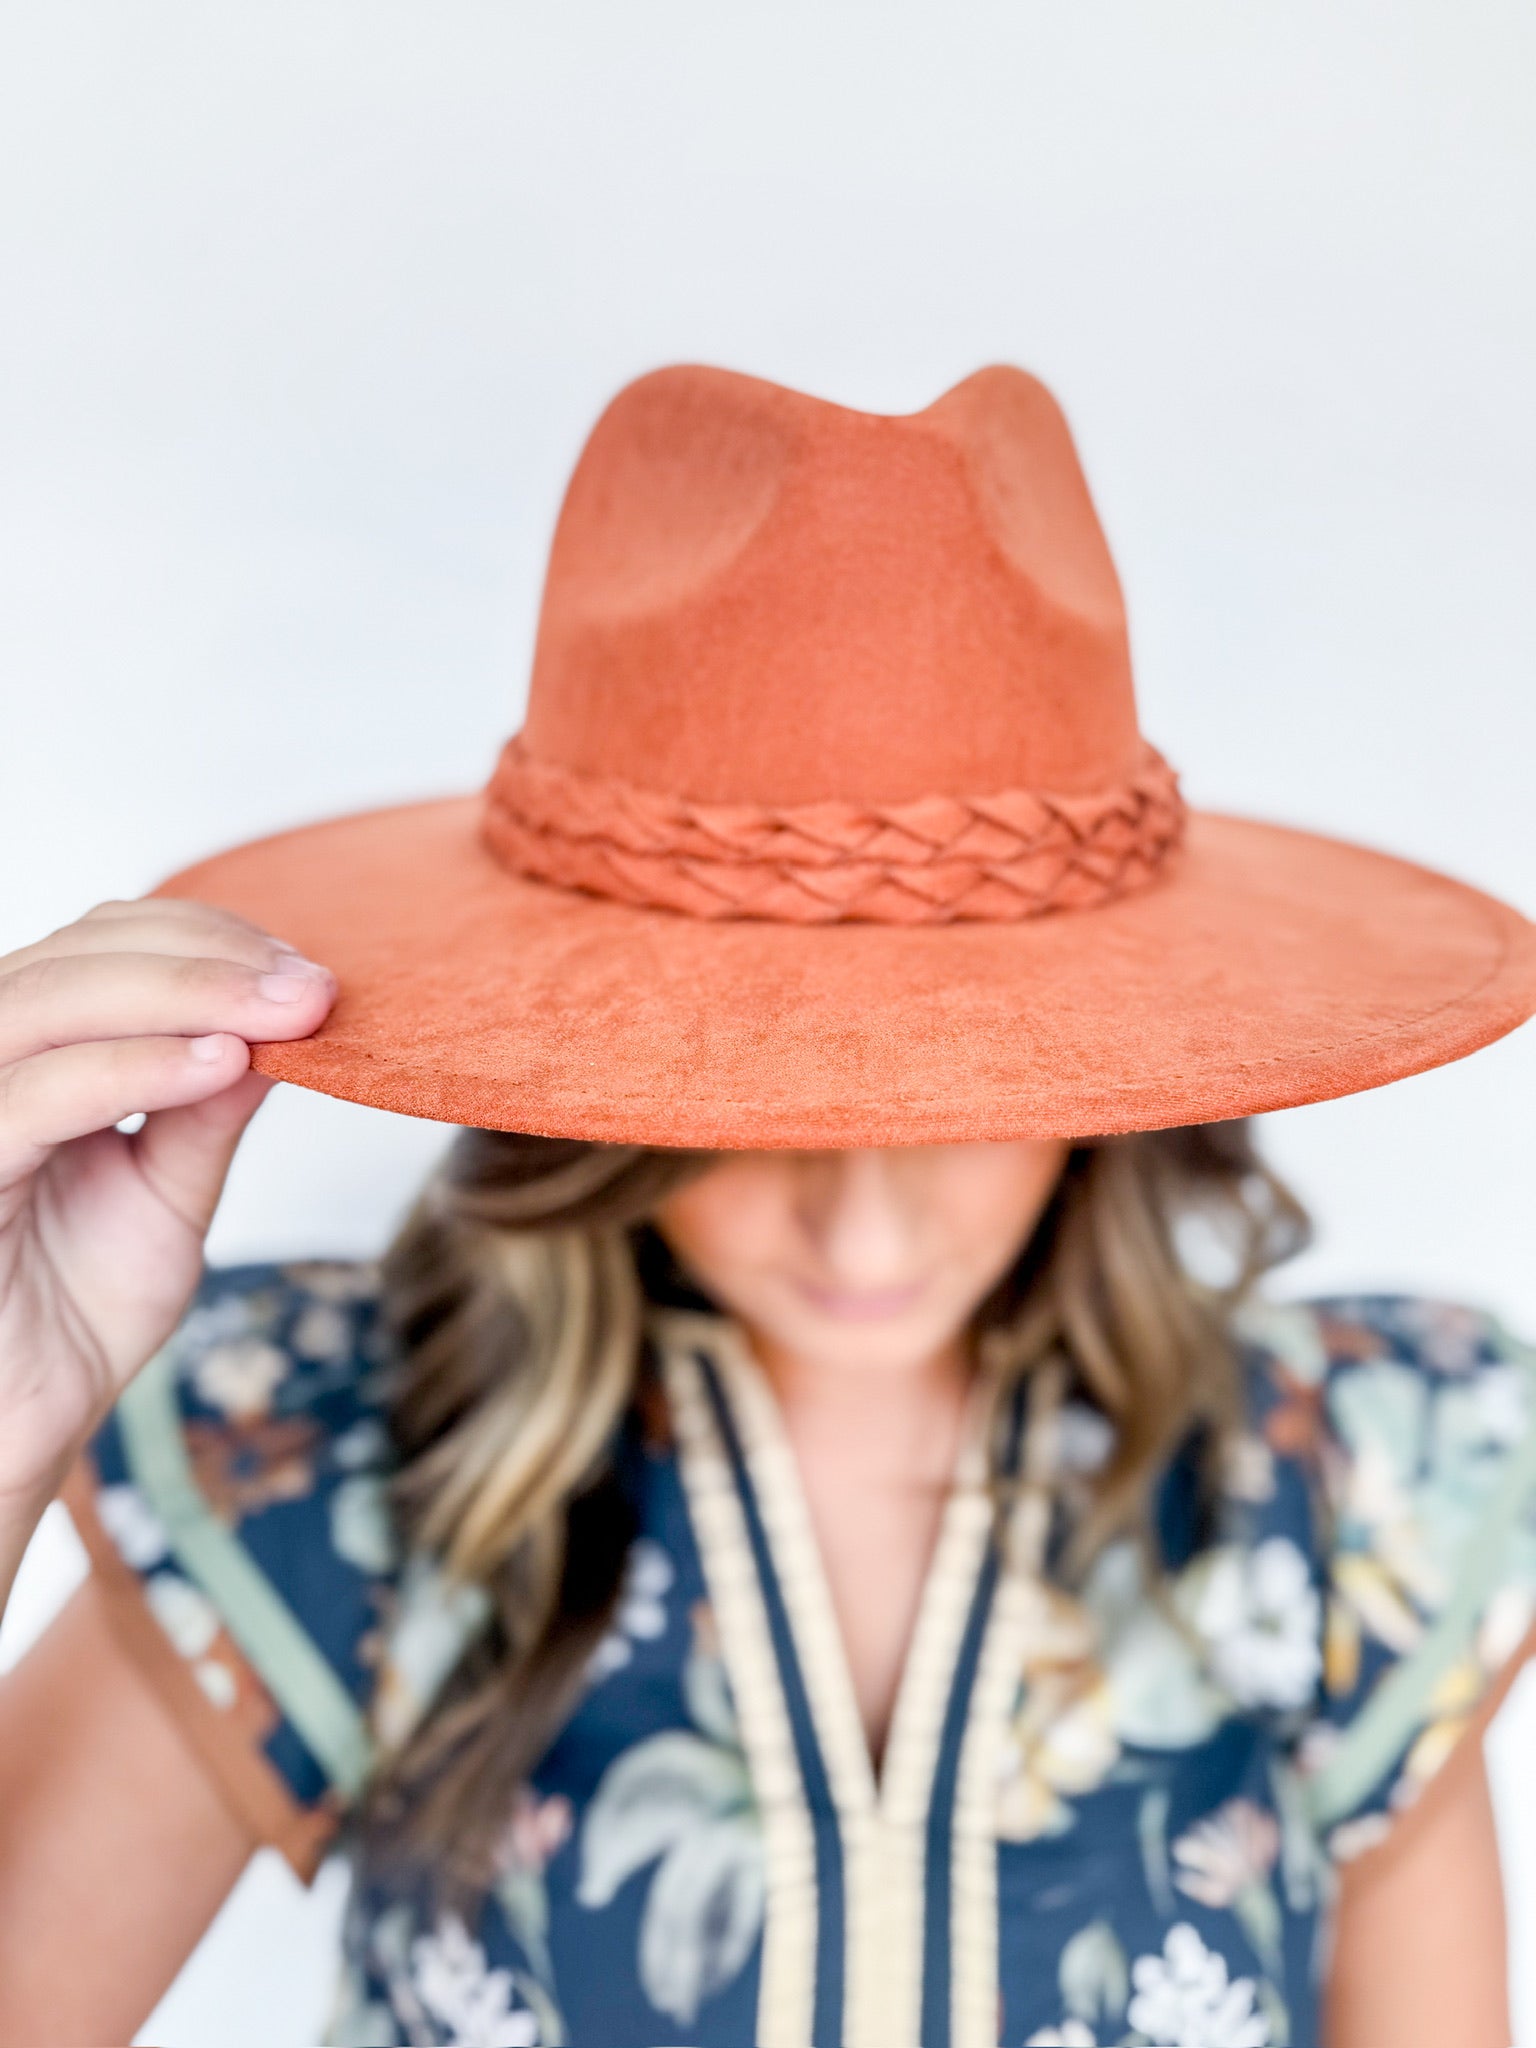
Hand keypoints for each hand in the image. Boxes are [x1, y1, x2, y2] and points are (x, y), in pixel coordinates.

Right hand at [0, 899, 335, 1528]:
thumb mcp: (168, 1193)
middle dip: (213, 960)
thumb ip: (208, 1106)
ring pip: (52, 999)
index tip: (311, 976)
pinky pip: (35, 1095)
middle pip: (82, 953)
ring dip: (186, 995)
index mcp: (27, 1054)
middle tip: (314, 990)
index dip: (211, 943)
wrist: (15, 1432)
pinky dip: (133, 1067)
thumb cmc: (69, 1318)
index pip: (106, 945)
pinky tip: (218, 1065)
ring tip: (284, 1016)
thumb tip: (287, 1016)